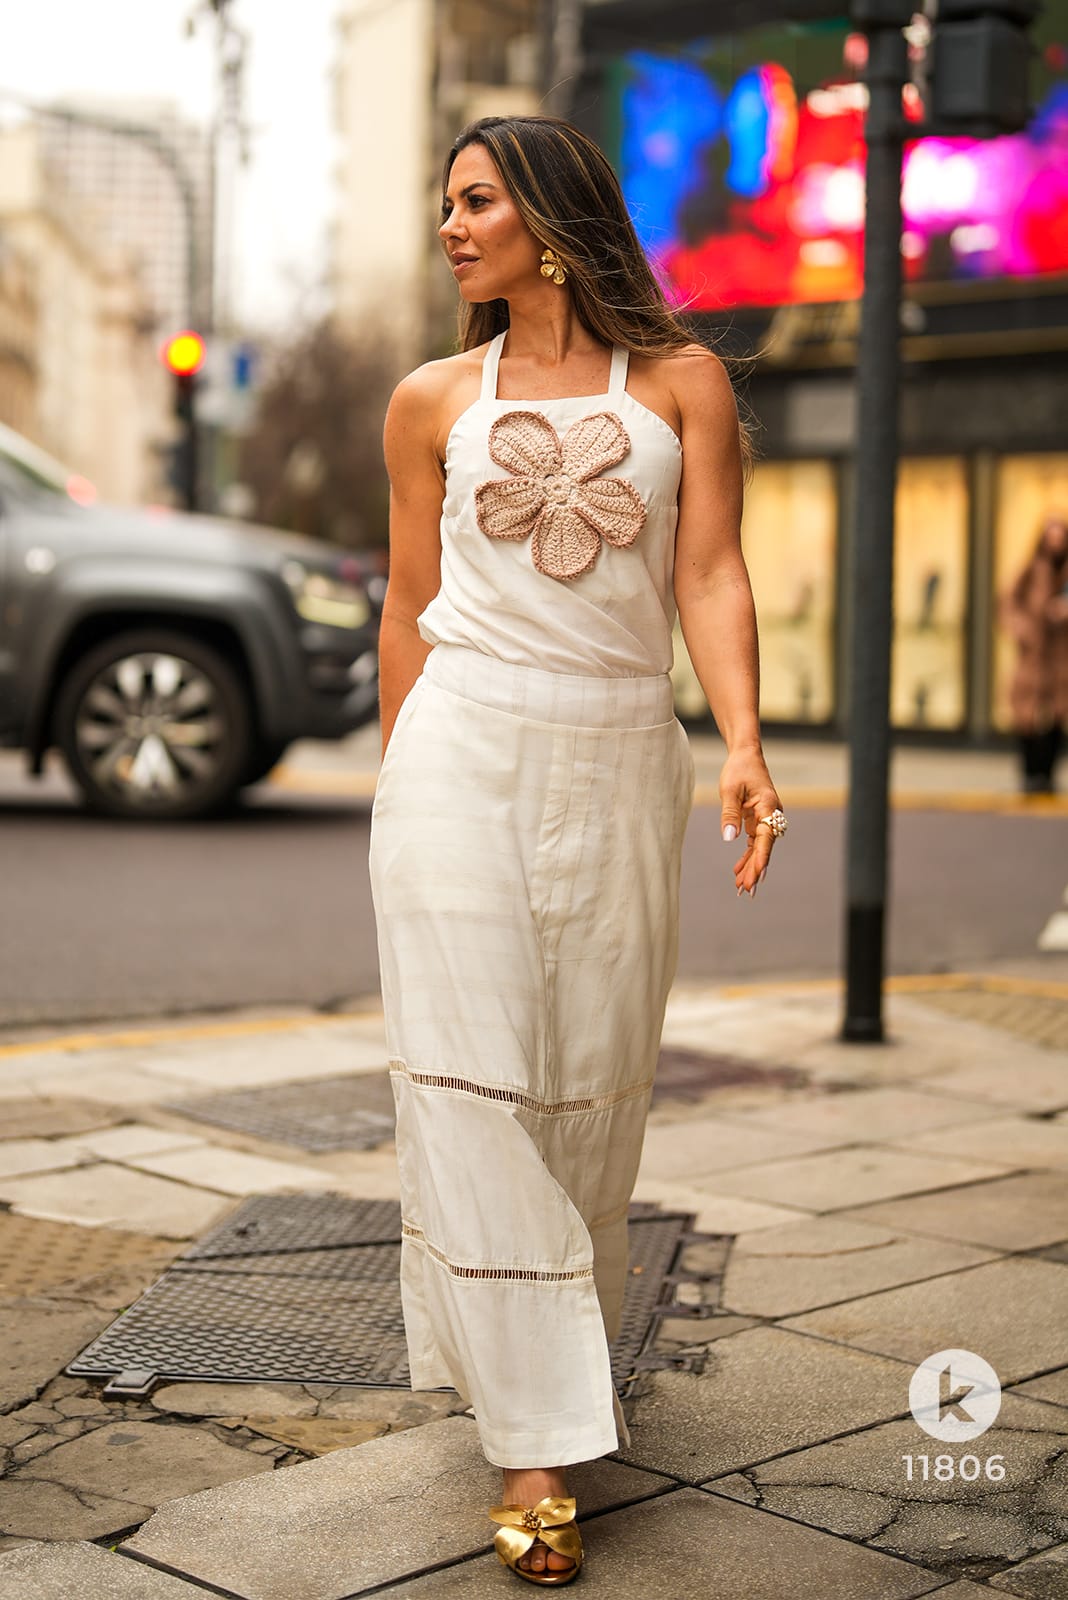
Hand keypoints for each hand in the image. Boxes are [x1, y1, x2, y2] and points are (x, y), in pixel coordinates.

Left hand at [719, 747, 782, 897]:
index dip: (761, 858)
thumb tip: (729, 839)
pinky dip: (747, 856)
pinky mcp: (758, 820)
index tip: (757, 875)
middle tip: (747, 890)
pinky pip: (754, 842)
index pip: (766, 837)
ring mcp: (766, 818)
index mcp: (768, 806)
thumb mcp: (730, 790)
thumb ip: (729, 814)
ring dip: (751, 866)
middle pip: (765, 847)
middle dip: (756, 869)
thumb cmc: (738, 770)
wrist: (745, 756)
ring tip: (742, 887)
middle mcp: (771, 814)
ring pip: (760, 848)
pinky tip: (738, 871)